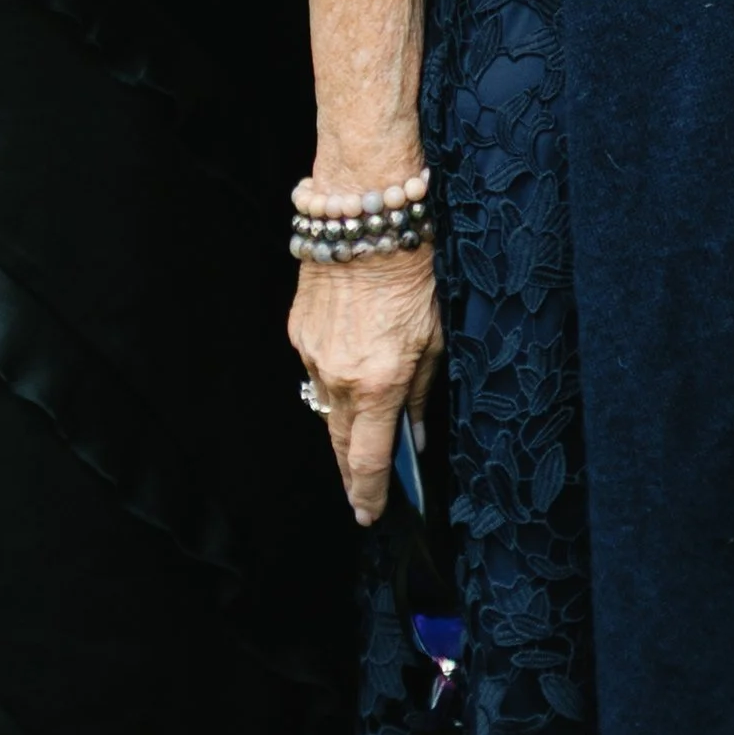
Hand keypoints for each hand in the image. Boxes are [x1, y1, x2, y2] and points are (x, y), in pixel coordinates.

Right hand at [292, 247, 441, 524]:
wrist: (364, 218)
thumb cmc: (411, 273)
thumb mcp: (434, 337)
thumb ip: (422, 392)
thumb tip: (416, 435)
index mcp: (380, 383)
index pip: (369, 460)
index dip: (369, 495)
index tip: (369, 516)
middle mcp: (340, 377)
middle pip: (340, 443)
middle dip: (352, 472)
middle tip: (364, 492)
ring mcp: (313, 356)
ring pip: (325, 407)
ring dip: (343, 422)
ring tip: (362, 429)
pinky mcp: (298, 334)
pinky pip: (315, 370)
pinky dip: (332, 378)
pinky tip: (349, 366)